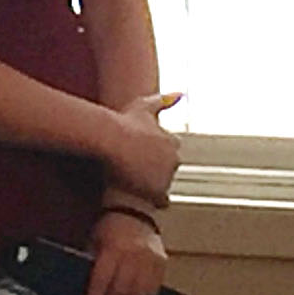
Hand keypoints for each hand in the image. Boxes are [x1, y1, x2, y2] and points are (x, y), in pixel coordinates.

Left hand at [84, 208, 168, 294]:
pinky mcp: (161, 263)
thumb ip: (92, 264)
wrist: (135, 210)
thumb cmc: (110, 227)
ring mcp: (150, 260)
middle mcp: (134, 255)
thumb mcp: (95, 241)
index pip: (103, 282)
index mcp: (114, 248)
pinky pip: (153, 289)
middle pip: (121, 292)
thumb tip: (83, 291)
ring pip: (138, 294)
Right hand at [100, 91, 181, 205]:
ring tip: (135, 183)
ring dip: (154, 184)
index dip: (156, 153)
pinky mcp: (157, 192)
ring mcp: (167, 177)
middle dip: (156, 169)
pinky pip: (161, 201)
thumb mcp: (144, 106)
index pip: (170, 151)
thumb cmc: (124, 122)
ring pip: (164, 184)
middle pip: (167, 169)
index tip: (144, 154)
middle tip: (136, 169)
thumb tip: (182, 93)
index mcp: (173, 142)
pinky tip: (143, 199)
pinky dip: (154, 201)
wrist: (111, 140)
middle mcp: (175, 159)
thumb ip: (163, 100)